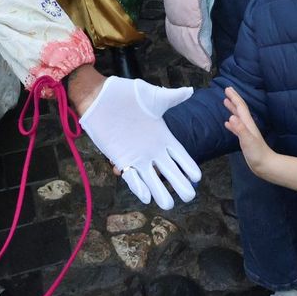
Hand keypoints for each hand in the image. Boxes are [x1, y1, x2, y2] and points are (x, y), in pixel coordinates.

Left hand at [79, 76, 201, 209]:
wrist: (99, 97)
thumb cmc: (126, 95)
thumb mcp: (153, 97)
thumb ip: (172, 97)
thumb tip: (190, 90)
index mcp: (162, 137)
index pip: (180, 156)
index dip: (188, 166)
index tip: (197, 178)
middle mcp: (151, 150)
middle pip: (169, 171)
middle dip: (179, 184)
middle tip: (189, 196)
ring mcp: (136, 156)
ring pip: (151, 179)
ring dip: (159, 192)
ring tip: (168, 204)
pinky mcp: (121, 159)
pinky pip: (131, 176)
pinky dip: (137, 186)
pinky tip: (145, 196)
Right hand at [223, 86, 296, 191]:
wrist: (265, 165)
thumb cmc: (257, 153)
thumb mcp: (247, 140)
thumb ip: (240, 129)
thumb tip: (231, 117)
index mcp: (248, 124)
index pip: (240, 107)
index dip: (234, 98)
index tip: (227, 89)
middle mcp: (247, 126)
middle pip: (240, 109)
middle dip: (233, 99)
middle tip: (227, 90)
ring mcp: (246, 132)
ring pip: (238, 117)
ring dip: (232, 109)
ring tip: (225, 102)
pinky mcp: (244, 140)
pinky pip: (236, 128)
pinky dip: (231, 123)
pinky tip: (227, 123)